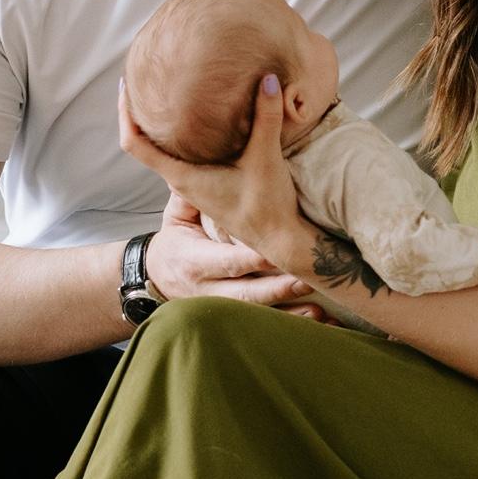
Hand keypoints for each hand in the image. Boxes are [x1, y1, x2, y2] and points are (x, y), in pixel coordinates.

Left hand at [119, 75, 308, 279]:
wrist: (281, 241)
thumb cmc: (267, 207)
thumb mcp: (265, 159)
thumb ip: (266, 118)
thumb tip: (267, 78)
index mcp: (182, 176)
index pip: (134, 145)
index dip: (124, 114)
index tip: (124, 85)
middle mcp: (181, 179)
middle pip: (144, 143)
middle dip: (140, 113)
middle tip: (143, 80)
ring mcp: (194, 183)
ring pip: (166, 149)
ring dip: (161, 124)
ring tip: (166, 92)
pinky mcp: (209, 184)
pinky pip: (185, 154)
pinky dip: (183, 133)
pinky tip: (200, 117)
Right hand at [145, 190, 312, 310]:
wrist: (157, 277)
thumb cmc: (177, 238)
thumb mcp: (176, 216)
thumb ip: (191, 193)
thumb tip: (198, 154)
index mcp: (195, 261)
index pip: (225, 261)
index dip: (250, 259)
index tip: (274, 252)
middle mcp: (210, 289)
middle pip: (246, 294)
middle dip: (276, 288)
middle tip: (305, 280)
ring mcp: (224, 307)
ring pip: (258, 313)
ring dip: (289, 312)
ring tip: (319, 310)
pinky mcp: (237, 317)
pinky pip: (266, 324)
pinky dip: (292, 322)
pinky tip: (320, 323)